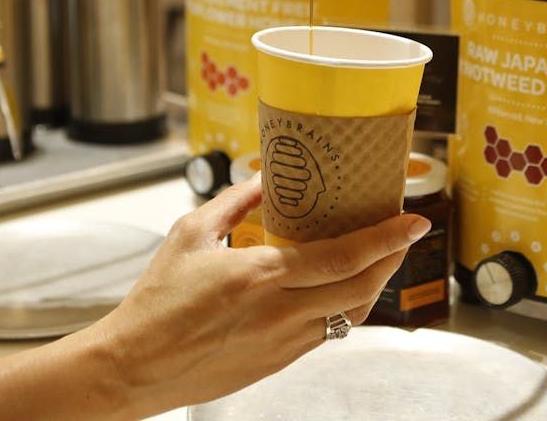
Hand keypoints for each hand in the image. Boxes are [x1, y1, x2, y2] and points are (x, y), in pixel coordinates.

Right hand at [78, 175, 430, 417]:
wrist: (133, 368)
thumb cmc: (155, 303)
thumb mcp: (190, 234)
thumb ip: (235, 202)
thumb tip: (267, 178)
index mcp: (258, 276)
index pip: (342, 257)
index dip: (386, 239)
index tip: (413, 222)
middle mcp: (278, 313)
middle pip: (362, 287)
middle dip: (393, 259)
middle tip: (405, 235)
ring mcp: (282, 343)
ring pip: (351, 313)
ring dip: (373, 284)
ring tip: (379, 258)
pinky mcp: (278, 363)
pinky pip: (326, 332)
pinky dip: (343, 307)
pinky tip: (339, 288)